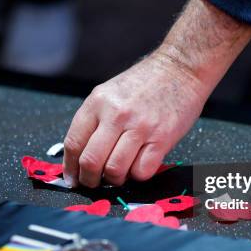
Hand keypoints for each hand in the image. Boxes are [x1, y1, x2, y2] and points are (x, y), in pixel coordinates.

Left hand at [63, 51, 208, 187]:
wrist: (180, 68)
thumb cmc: (146, 82)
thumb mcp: (110, 93)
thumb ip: (95, 120)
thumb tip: (80, 155)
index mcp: (98, 102)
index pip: (74, 143)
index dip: (70, 167)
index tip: (72, 178)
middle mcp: (116, 114)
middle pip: (91, 161)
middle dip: (89, 179)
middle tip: (93, 182)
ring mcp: (139, 127)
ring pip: (115, 170)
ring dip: (114, 179)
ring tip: (118, 174)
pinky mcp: (161, 138)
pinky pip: (141, 171)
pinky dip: (137, 175)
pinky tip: (138, 164)